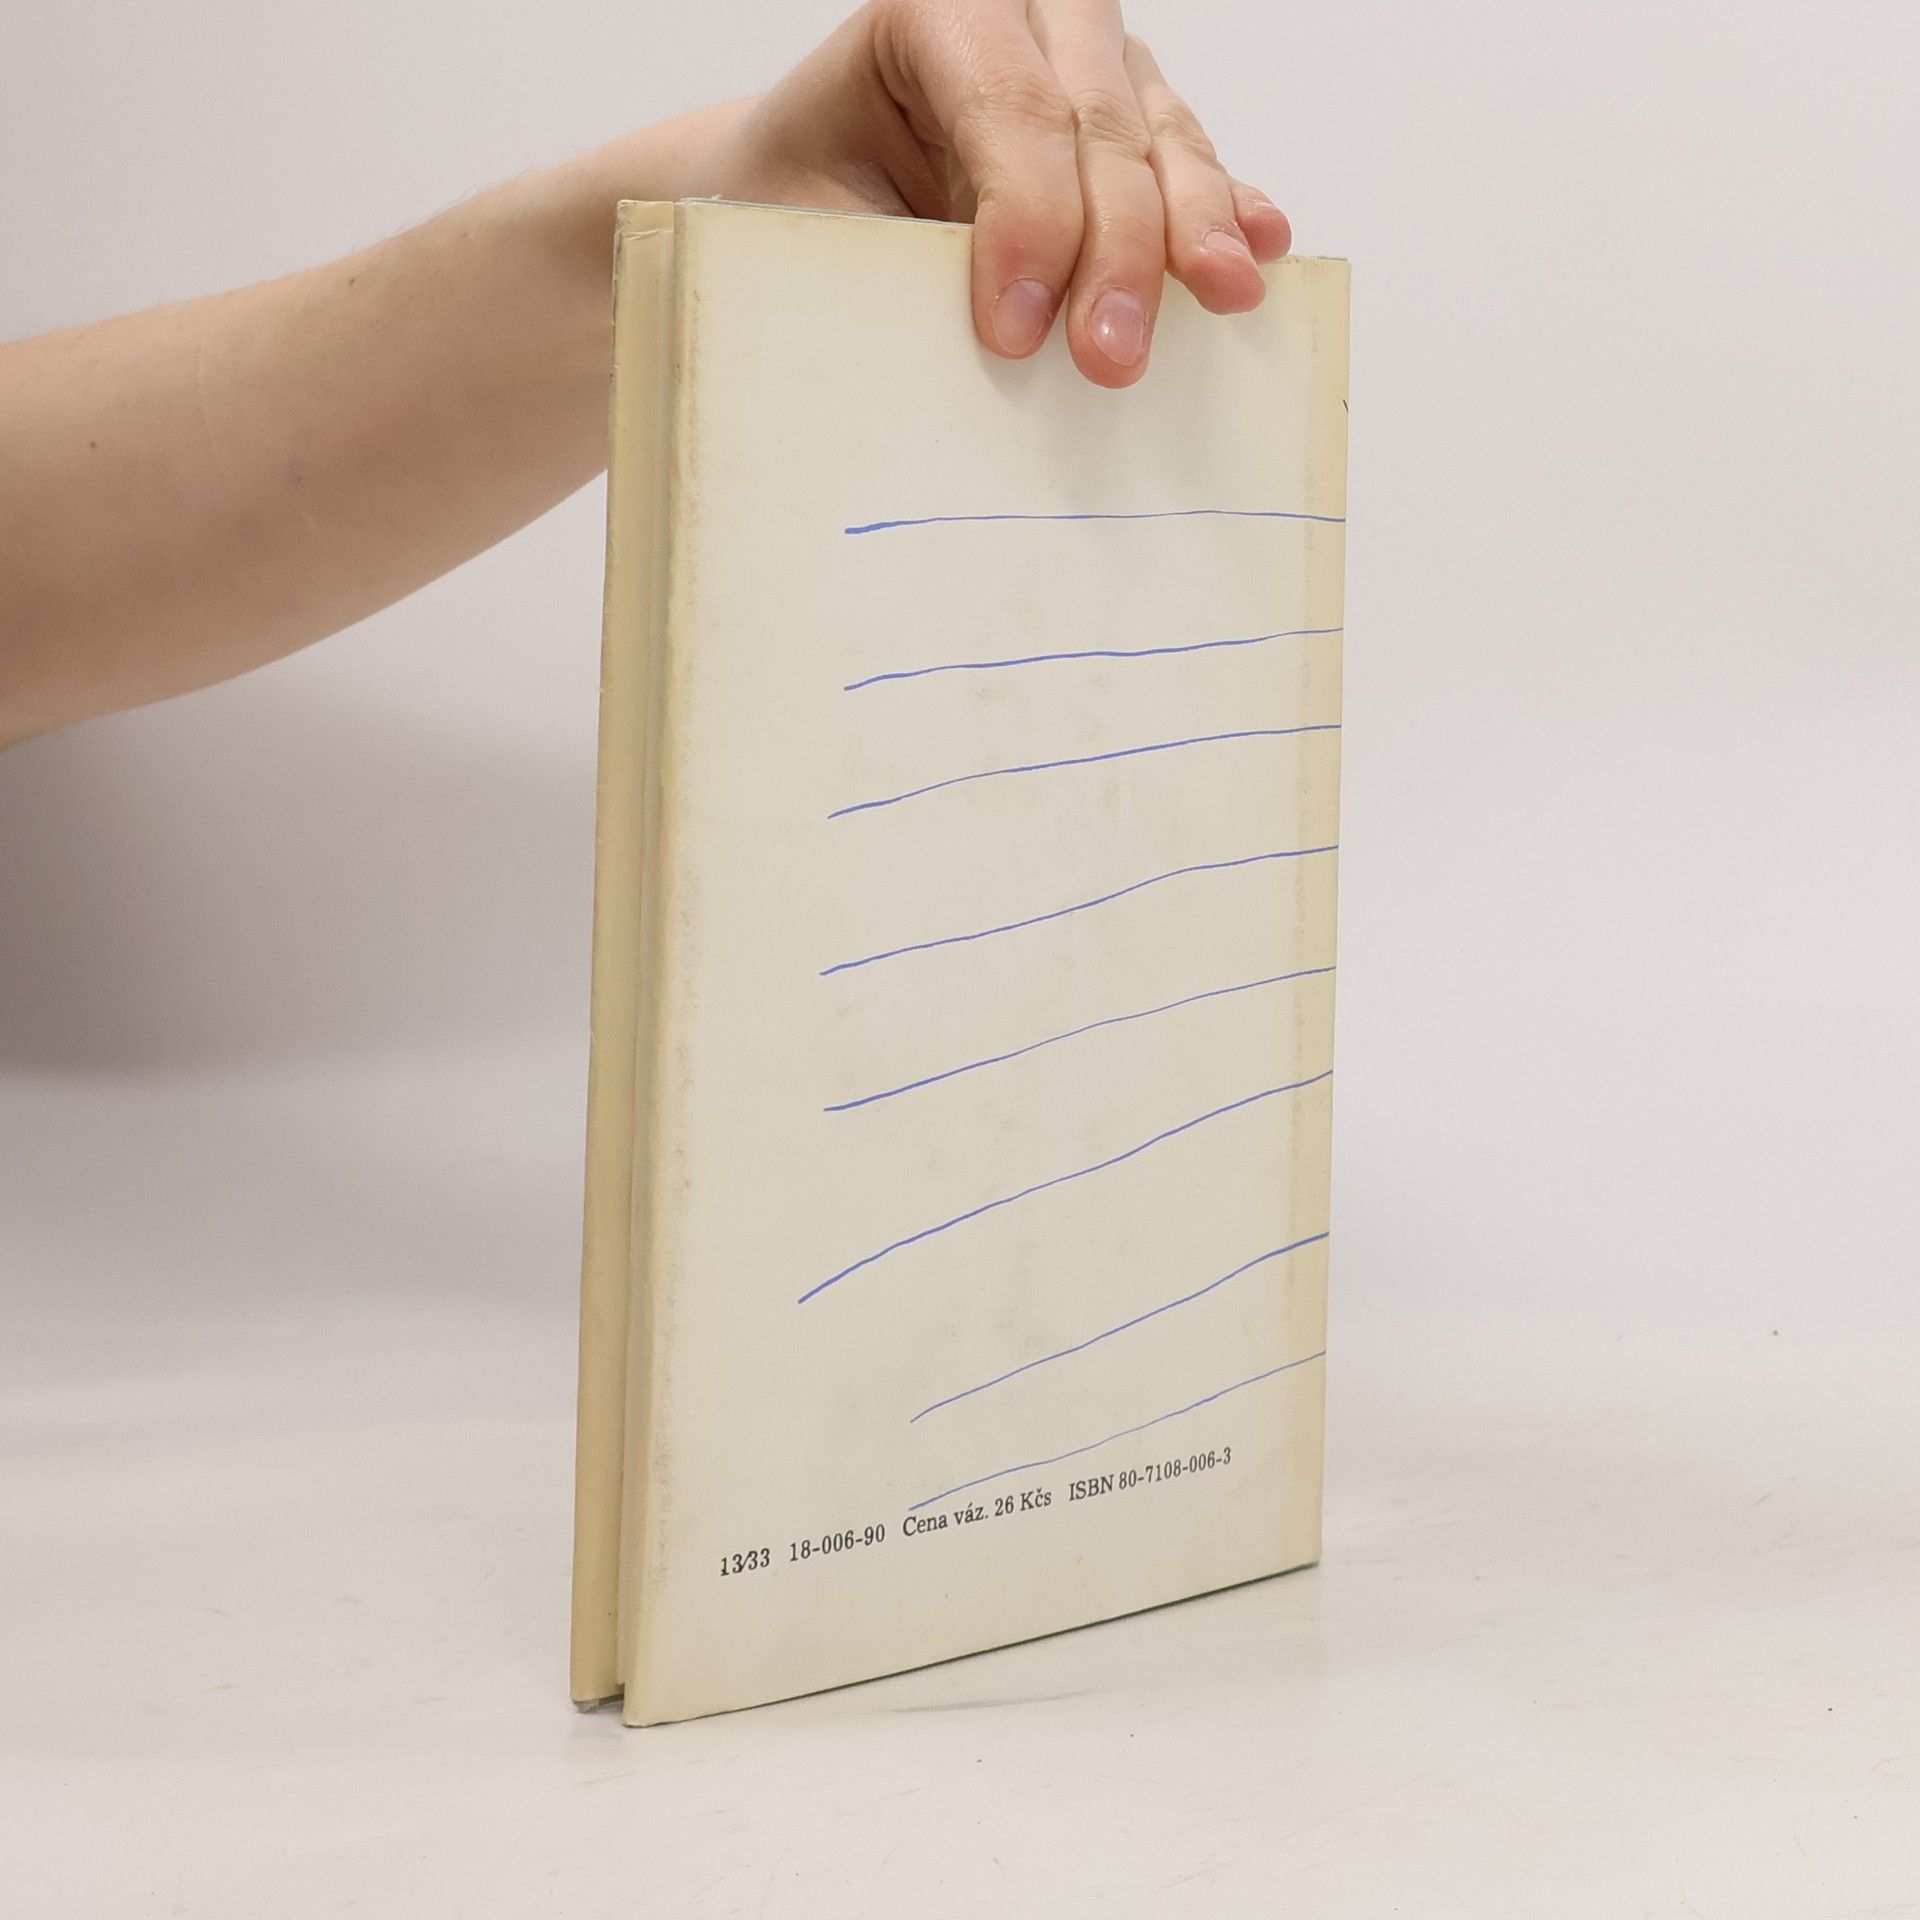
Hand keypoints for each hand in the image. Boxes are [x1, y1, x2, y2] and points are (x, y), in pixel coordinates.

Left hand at [713, 0, 1291, 386]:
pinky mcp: (1125, 124)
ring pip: (1158, 133)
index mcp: (931, 11)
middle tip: (1110, 359)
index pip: (1004, 102)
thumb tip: (981, 361)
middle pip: (1098, 121)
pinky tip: (1258, 246)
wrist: (790, 190)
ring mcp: (1086, 64)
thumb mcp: (811, 230)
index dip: (1025, 217)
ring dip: (1192, 227)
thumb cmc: (795, 204)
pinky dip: (1225, 207)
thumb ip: (890, 271)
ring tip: (1220, 299)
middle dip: (1116, 247)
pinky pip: (1189, 159)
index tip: (1013, 333)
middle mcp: (1021, 15)